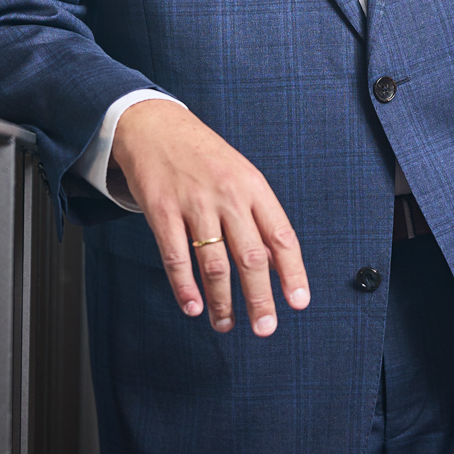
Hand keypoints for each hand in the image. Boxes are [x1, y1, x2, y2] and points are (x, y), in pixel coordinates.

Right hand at [110, 99, 309, 337]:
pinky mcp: (162, 210)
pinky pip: (176, 257)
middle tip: (265, 328)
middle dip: (260, 298)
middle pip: (250, 257)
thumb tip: (276, 265)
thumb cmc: (204, 156)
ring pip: (214, 264)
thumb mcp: (240, 176)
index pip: (281, 236)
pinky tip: (193, 306)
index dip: (293, 272)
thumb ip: (257, 217)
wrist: (155, 125)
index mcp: (254, 187)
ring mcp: (194, 203)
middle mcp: (228, 195)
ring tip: (226, 323)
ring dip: (221, 301)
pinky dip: (185, 287)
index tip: (298, 302)